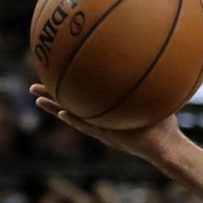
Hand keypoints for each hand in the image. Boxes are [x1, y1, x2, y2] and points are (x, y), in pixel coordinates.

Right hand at [30, 84, 184, 164]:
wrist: (169, 148)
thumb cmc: (164, 123)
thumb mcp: (156, 97)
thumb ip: (149, 80)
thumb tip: (150, 54)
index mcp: (106, 111)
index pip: (84, 96)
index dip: (69, 86)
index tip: (55, 72)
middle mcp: (100, 119)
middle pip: (70, 104)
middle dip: (52, 94)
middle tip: (33, 85)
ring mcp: (102, 129)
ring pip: (72, 116)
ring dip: (55, 107)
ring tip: (37, 98)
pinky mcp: (109, 138)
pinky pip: (89, 128)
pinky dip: (76, 121)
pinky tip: (61, 113)